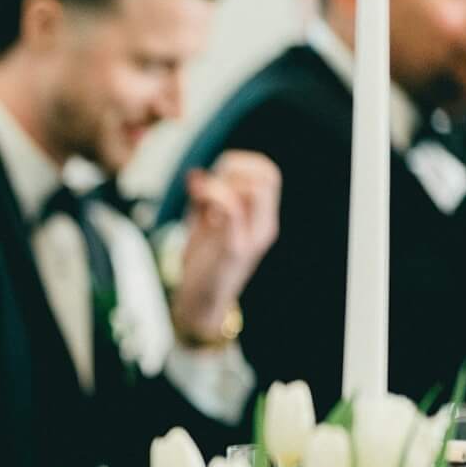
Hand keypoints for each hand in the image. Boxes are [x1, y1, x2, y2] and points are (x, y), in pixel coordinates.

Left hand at [171, 150, 280, 339]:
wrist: (199, 304)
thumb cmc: (202, 264)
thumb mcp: (203, 225)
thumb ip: (203, 200)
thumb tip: (196, 172)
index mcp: (260, 217)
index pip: (269, 174)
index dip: (244, 162)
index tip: (217, 173)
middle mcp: (263, 225)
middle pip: (269, 175)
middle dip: (235, 167)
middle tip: (210, 183)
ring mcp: (253, 237)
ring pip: (257, 187)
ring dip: (224, 181)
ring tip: (203, 196)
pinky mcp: (235, 248)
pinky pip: (233, 209)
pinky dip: (214, 195)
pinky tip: (198, 203)